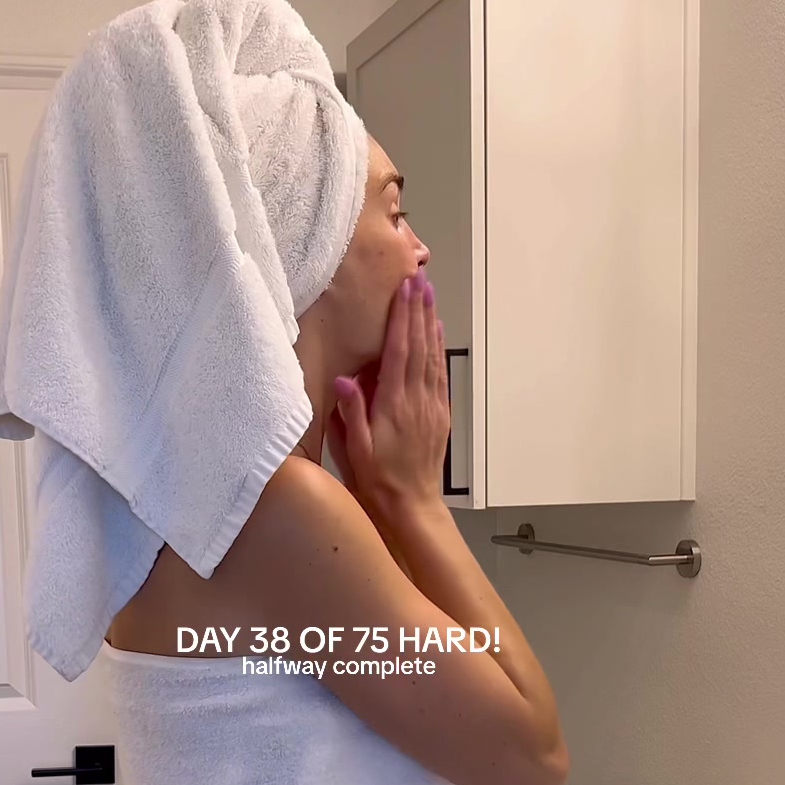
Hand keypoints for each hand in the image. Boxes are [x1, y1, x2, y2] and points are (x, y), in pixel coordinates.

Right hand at [327, 270, 450, 527]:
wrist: (410, 506)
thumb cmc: (377, 480)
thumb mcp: (354, 450)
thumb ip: (351, 413)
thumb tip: (344, 378)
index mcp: (394, 405)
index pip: (400, 351)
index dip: (403, 318)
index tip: (405, 290)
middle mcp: (417, 400)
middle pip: (421, 345)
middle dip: (419, 310)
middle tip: (420, 278)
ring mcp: (431, 406)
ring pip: (433, 356)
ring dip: (431, 323)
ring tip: (430, 295)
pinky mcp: (439, 415)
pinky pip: (439, 374)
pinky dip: (438, 349)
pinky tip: (437, 334)